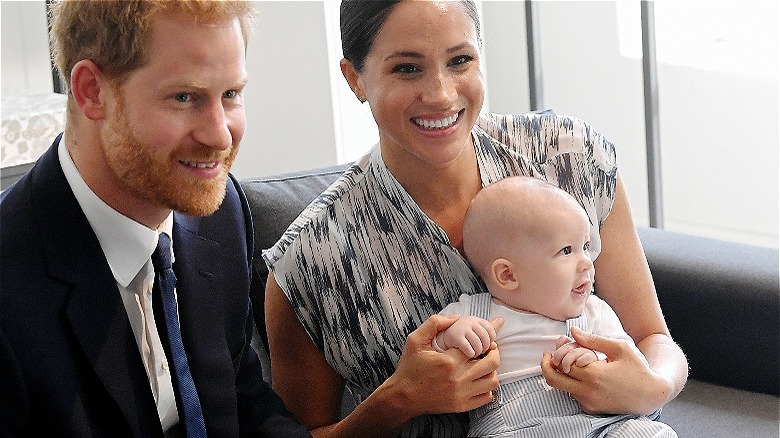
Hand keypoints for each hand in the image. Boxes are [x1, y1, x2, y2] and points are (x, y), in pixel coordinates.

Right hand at [382, 314, 501, 418]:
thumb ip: (434, 323)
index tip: (489, 335)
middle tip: (488, 348)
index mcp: (449, 361)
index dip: (487, 337)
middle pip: (492, 362)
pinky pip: (487, 397)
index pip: (479, 345)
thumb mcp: (415, 340)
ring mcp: (462, 394)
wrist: (403, 396)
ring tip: (483, 365)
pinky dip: (488, 388)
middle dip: (493, 352)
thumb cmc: (409, 367)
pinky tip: (479, 381)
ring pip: (493, 381)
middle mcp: (458, 378)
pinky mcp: (462, 406)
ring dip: (492, 370)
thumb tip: (456, 317)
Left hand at [541, 327, 669, 415]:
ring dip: (561, 374)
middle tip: (548, 356)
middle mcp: (589, 392)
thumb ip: (593, 340)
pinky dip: (572, 384)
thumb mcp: (619, 348)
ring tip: (571, 362)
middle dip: (546, 366)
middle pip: (553, 380)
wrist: (651, 395)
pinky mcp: (592, 409)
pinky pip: (573, 395)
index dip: (558, 352)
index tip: (559, 343)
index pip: (562, 363)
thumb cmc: (637, 368)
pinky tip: (582, 374)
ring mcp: (589, 403)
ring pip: (562, 388)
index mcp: (594, 375)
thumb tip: (572, 331)